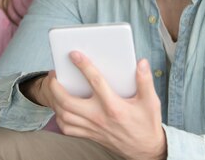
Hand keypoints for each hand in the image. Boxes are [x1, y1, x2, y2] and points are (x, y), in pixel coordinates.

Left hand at [42, 52, 165, 159]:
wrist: (145, 150)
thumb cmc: (147, 124)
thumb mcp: (151, 102)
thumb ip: (145, 81)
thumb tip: (141, 63)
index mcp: (114, 106)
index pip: (95, 81)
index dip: (83, 66)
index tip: (74, 54)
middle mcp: (99, 117)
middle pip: (68, 101)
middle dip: (56, 87)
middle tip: (54, 74)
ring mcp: (92, 128)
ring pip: (65, 116)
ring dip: (55, 101)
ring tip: (54, 87)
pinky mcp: (90, 135)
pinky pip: (68, 129)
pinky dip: (60, 117)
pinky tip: (61, 108)